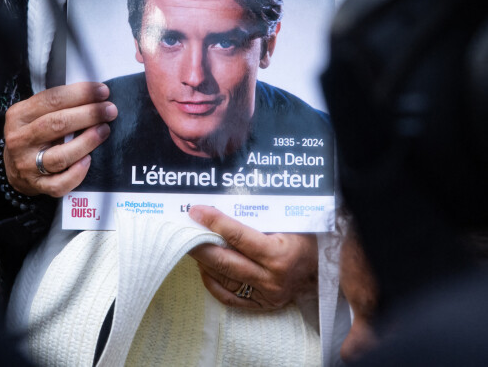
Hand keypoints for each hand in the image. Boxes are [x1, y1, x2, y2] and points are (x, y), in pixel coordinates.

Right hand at [3, 82, 116, 196]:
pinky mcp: (37, 185)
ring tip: (104, 130)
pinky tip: (88, 160)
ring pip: (61, 156)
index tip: (103, 91)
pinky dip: (76, 173)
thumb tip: (95, 95)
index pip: (52, 99)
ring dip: (87, 142)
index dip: (80, 93)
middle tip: (110, 110)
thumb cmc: (34, 133)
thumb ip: (59, 104)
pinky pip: (59, 183)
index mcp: (19, 115)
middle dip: (89, 114)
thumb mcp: (36, 113)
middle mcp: (20, 140)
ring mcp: (27, 165)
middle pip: (57, 124)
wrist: (13, 168)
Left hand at [188, 205, 317, 309]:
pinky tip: (204, 268)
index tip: (196, 211)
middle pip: (225, 260)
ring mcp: (267, 294)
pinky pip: (230, 297)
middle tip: (183, 230)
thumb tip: (224, 205)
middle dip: (200, 244)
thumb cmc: (307, 237)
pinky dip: (213, 283)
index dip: (214, 221)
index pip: (238, 235)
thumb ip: (259, 217)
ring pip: (225, 278)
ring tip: (191, 244)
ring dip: (204, 261)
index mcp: (279, 254)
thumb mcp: (288, 222)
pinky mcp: (263, 305)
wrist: (327, 267)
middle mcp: (271, 278)